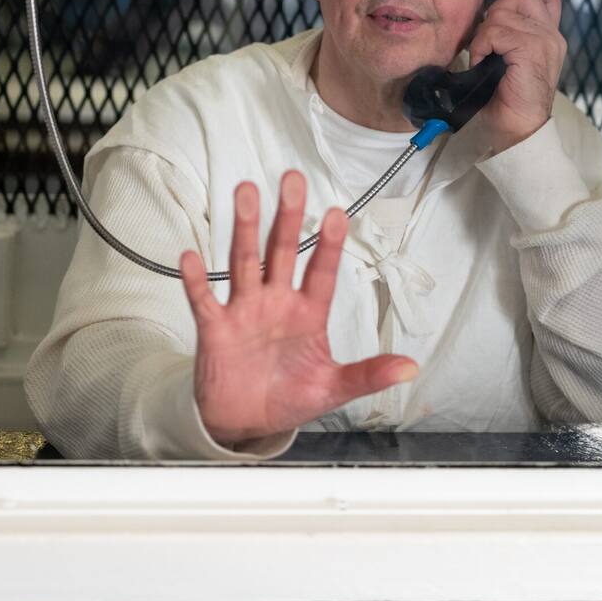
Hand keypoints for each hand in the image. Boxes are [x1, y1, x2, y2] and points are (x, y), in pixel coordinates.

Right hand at [179, 170, 418, 445]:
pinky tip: (190, 256)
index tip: (338, 214)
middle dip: (287, 217)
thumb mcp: (332, 389)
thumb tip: (411, 368)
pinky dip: (195, 280)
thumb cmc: (290, 396)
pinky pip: (203, 299)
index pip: (322, 273)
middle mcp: (276, 301)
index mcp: (308, 312)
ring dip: (245, 228)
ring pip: (244, 261)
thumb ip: (367, 375)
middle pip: (282, 251)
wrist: (245, 421)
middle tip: (293, 179)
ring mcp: (244, 310)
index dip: (329, 246)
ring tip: (247, 191)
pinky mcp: (215, 328)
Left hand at [467, 0, 566, 154]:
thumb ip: (510, 35)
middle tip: (486, 39)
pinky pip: (496, 31)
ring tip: (483, 56)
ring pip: (502, 14)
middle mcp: (552, 35)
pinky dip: (482, 45)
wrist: (518, 129)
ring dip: (484, 34)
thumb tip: (488, 14)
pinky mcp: (531, 49)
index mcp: (550, 36)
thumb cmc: (510, 99)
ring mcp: (544, 41)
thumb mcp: (511, 60)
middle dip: (496, 11)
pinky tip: (483, 62)